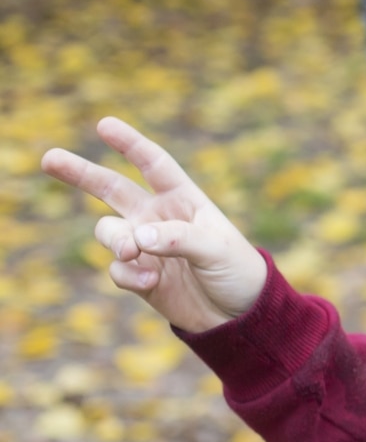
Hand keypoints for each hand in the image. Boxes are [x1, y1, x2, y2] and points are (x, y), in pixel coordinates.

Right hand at [40, 117, 266, 332]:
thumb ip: (179, 238)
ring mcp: (146, 247)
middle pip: (112, 189)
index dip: (130, 144)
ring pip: (109, 233)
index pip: (154, 165)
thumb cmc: (238, 272)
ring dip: (115, 241)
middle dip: (81, 174)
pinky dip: (128, 275)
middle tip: (50, 158)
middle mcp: (159, 218)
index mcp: (184, 200)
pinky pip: (117, 270)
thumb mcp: (217, 249)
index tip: (104, 125)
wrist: (239, 316)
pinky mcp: (139, 275)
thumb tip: (137, 237)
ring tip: (131, 253)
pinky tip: (151, 283)